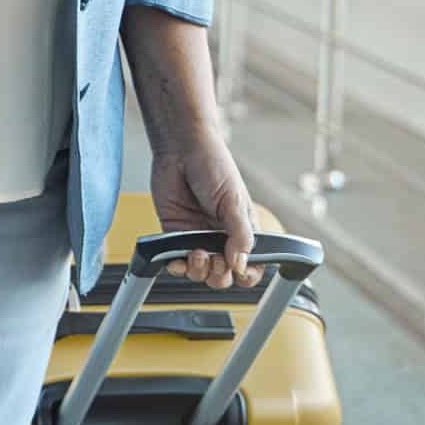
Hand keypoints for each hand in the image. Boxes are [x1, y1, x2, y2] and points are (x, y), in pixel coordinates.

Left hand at [149, 133, 263, 289]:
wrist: (180, 149)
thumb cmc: (213, 166)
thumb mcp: (233, 201)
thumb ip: (239, 234)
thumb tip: (241, 264)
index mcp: (242, 231)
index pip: (251, 266)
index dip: (246, 275)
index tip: (239, 272)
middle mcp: (220, 238)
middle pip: (224, 275)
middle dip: (220, 276)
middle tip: (216, 260)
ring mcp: (196, 237)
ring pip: (200, 272)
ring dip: (198, 271)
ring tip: (197, 253)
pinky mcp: (174, 234)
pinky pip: (175, 260)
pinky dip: (176, 266)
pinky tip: (177, 258)